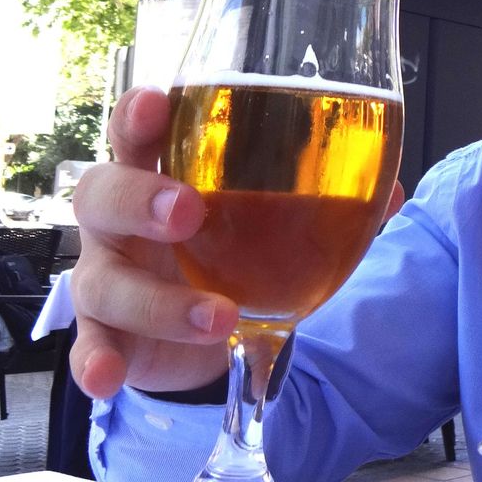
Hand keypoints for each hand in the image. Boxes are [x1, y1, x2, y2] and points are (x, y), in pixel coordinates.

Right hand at [68, 86, 408, 399]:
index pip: (138, 130)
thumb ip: (330, 200)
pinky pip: (89, 347)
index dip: (139, 114)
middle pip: (103, 193)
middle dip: (140, 198)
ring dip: (159, 300)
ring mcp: (108, 275)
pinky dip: (95, 362)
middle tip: (188, 212)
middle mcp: (122, 219)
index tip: (157, 103)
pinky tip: (108, 378)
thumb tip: (391, 192)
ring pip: (104, 279)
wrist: (214, 323)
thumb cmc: (238, 244)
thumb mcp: (279, 219)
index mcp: (161, 172)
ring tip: (218, 316)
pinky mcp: (109, 333)